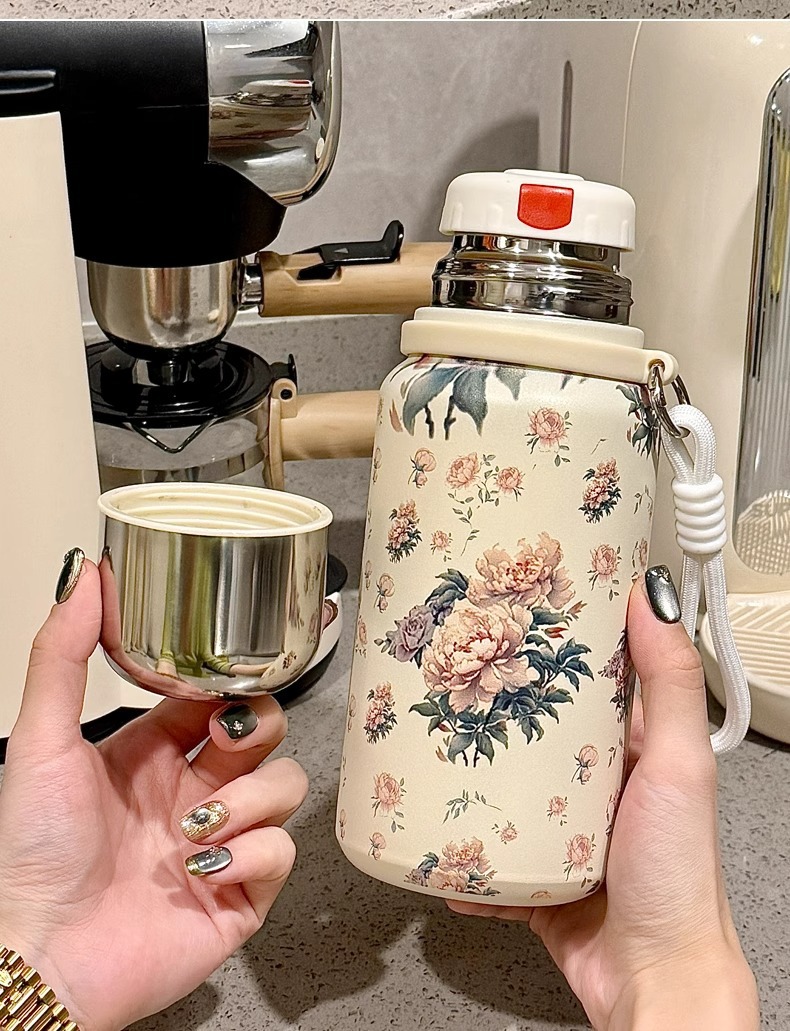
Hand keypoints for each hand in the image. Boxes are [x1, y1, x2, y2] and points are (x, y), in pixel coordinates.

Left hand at [0, 555, 306, 1030]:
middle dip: (261, 727)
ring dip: (250, 800)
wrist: (41, 953)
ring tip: (196, 825)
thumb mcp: (41, 741)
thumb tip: (84, 575)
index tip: (228, 679)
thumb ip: (61, 654)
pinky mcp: (241, 895)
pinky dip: (250, 854)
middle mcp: (193, 792)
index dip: (233, 683)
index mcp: (154, 753)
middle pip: (268, 734)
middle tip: (229, 740)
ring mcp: (222, 842)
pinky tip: (202, 867)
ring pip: (285, 789)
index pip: (218, 698)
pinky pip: (282, 854)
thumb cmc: (32, 854)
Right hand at [446, 572, 758, 1029]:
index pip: (594, 680)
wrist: (654, 981)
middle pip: (539, 731)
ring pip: (508, 789)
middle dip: (498, 705)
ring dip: (472, 774)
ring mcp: (564, 833)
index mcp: (634, 751)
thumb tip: (649, 602)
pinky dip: (462, 849)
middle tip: (453, 672)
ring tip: (429, 743)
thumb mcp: (679, 765)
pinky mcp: (536, 877)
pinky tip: (434, 834)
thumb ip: (669, 686)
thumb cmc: (679, 878)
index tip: (520, 611)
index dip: (560, 645)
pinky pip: (490, 854)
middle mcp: (598, 787)